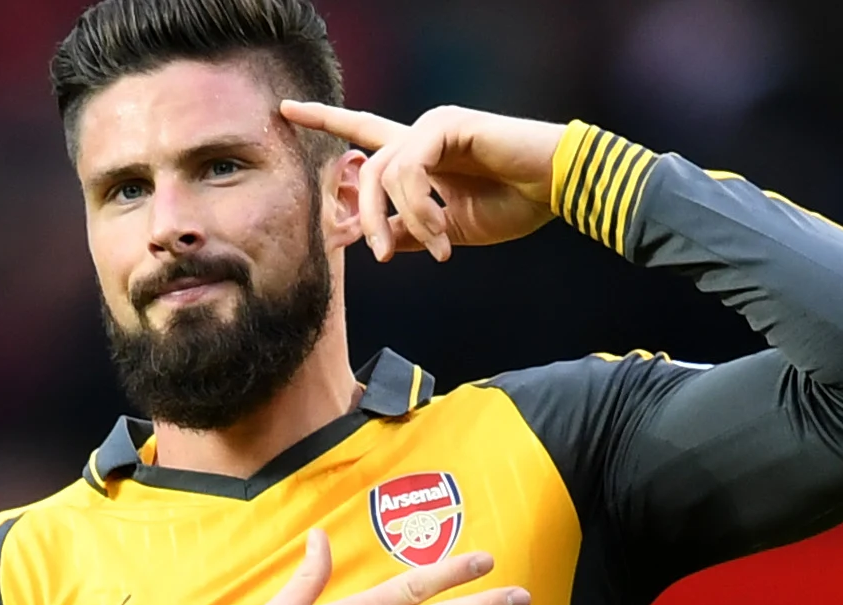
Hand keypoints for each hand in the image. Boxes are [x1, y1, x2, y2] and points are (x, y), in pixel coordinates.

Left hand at [283, 101, 564, 260]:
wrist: (556, 190)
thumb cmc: (512, 205)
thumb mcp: (447, 230)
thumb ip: (408, 231)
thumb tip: (372, 243)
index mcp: (418, 154)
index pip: (361, 134)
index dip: (324, 120)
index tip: (286, 110)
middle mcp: (420, 134)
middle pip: (364, 172)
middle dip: (364, 218)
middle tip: (383, 257)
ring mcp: (433, 125)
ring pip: (383, 173)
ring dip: (403, 220)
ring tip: (436, 248)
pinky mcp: (447, 124)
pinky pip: (409, 168)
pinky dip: (419, 206)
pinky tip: (443, 229)